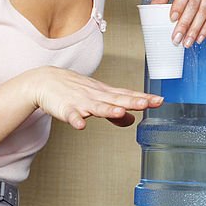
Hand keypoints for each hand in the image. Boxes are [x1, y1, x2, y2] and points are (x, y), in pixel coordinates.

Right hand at [24, 66, 162, 128]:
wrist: (45, 80)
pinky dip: (75, 119)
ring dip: (108, 109)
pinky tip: (80, 125)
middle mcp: (96, 96)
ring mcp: (80, 101)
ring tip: (120, 112)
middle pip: (116, 99)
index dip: (143, 98)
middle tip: (147, 103)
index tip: (159, 100)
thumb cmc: (74, 89)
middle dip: (132, 101)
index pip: (127, 95)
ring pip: (96, 106)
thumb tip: (132, 120)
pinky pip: (71, 115)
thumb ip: (115, 110)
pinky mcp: (65, 108)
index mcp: (105, 93)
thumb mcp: (97, 98)